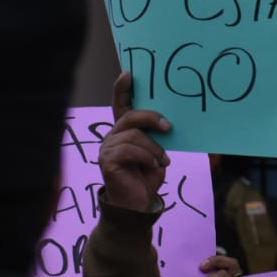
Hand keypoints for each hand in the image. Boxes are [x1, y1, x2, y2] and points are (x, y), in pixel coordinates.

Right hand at [97, 72, 171, 211]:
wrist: (139, 203)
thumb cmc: (148, 175)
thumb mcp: (157, 150)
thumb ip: (156, 134)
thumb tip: (170, 120)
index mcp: (124, 130)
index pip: (121, 105)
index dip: (123, 89)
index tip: (129, 74)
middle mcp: (112, 136)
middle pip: (130, 116)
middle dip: (151, 117)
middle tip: (168, 127)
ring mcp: (107, 148)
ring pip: (133, 135)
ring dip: (153, 148)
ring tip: (162, 160)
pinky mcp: (107, 161)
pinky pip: (129, 150)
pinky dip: (147, 157)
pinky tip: (155, 166)